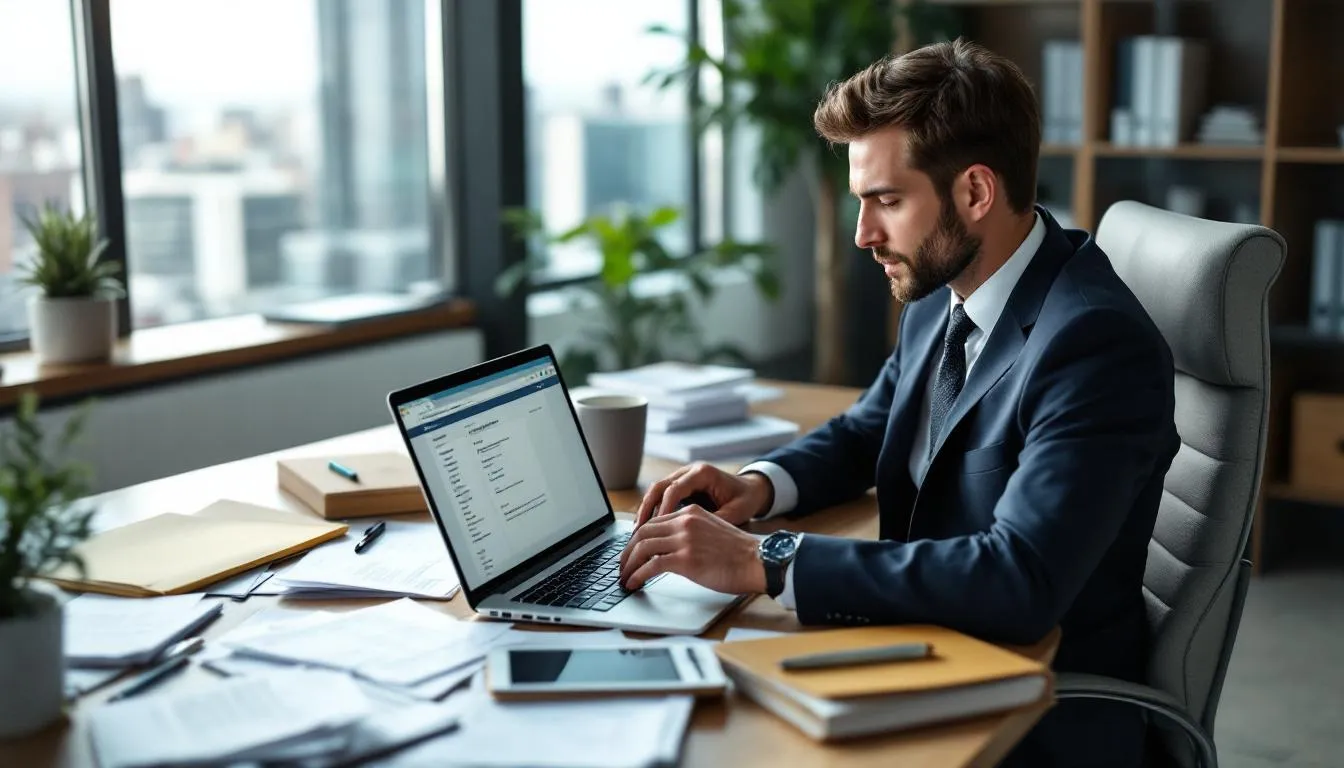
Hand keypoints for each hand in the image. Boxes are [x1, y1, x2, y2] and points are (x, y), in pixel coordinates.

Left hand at [618, 506, 765, 593]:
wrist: (758, 561)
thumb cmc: (740, 553)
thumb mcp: (712, 531)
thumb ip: (691, 533)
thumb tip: (670, 550)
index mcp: (691, 513)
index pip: (654, 522)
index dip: (637, 538)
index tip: (631, 552)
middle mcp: (685, 522)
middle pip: (642, 532)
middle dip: (627, 551)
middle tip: (622, 566)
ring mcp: (684, 540)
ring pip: (643, 548)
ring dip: (629, 565)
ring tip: (624, 577)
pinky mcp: (685, 559)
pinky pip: (651, 565)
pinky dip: (638, 575)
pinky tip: (634, 583)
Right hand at [635, 463, 773, 527]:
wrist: (751, 489)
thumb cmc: (745, 499)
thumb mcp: (737, 511)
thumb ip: (717, 520)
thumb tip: (697, 536)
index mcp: (702, 473)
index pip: (675, 489)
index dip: (664, 509)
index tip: (657, 529)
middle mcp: (689, 471)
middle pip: (659, 487)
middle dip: (647, 509)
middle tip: (638, 531)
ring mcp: (682, 476)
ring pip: (656, 491)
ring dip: (646, 510)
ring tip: (637, 532)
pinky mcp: (680, 486)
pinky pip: (661, 496)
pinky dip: (653, 511)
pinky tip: (647, 528)